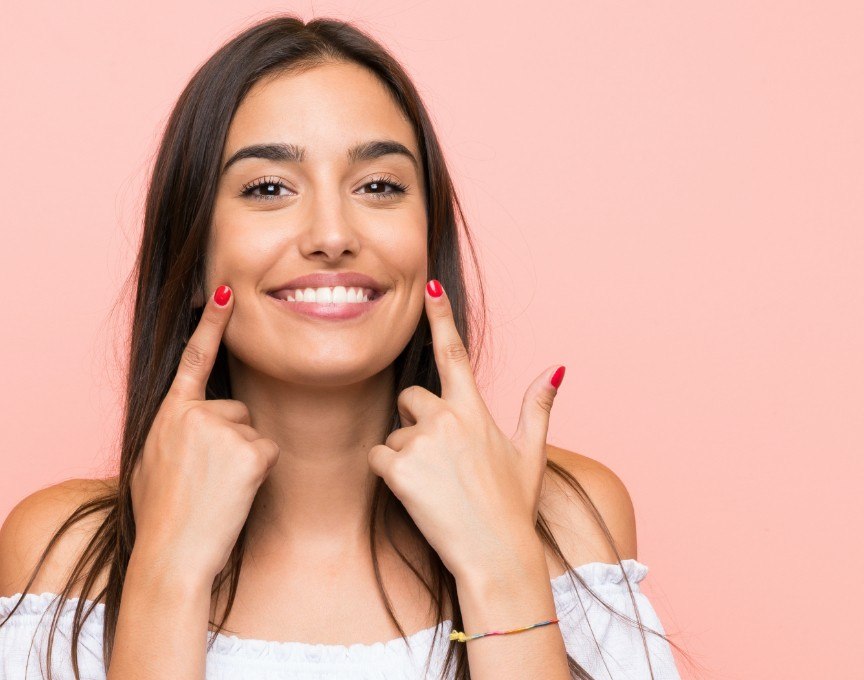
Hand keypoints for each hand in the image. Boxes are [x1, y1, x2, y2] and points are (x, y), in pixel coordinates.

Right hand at [130, 285, 279, 580]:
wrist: (170, 553)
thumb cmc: (163, 514)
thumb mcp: (154, 461)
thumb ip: (176, 431)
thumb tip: (194, 422)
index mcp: (170, 413)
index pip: (194, 358)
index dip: (211, 322)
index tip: (224, 289)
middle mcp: (195, 413)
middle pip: (237, 410)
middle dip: (231, 441)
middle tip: (208, 479)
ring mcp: (223, 429)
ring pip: (254, 433)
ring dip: (244, 460)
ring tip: (217, 489)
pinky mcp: (249, 450)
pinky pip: (268, 451)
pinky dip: (259, 473)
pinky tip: (236, 492)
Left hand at [367, 279, 564, 581]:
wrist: (496, 553)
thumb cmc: (513, 505)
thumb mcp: (530, 453)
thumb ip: (537, 407)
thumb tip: (556, 369)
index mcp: (476, 411)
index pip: (454, 353)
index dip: (442, 318)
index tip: (430, 288)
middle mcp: (447, 418)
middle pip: (411, 397)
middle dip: (416, 418)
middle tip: (437, 456)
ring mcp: (422, 443)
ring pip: (396, 433)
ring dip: (407, 454)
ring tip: (436, 486)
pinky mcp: (400, 470)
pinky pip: (379, 458)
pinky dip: (389, 474)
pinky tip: (415, 495)